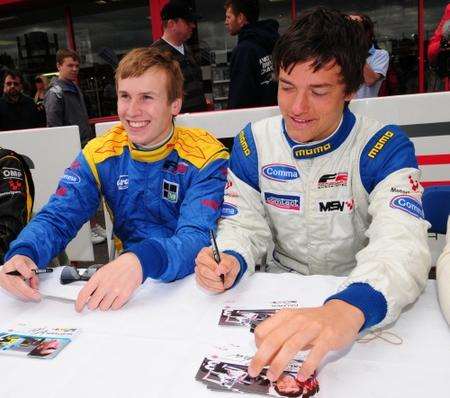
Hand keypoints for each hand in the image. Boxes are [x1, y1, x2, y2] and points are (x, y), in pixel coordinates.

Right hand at [0, 255, 40, 300]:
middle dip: (27, 291)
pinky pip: (11, 291)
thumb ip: (34, 273)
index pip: (20, 265)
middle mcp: (7, 268)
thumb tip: (35, 286)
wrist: (13, 264)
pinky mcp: (2, 283)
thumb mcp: (31, 264)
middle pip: (16, 281)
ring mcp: (3, 276)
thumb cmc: (23, 264)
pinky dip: (20, 295)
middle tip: (36, 296)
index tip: (33, 280)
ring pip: (13, 288)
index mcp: (16, 260)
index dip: (27, 273)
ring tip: (33, 297)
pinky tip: (26, 297)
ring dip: (24, 295)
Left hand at [75, 252, 142, 311]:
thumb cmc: (117, 268)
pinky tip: (116, 297)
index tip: (79, 308)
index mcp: (98, 277)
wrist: (133, 263)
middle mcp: (106, 284)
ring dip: (105, 304)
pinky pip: (115, 307)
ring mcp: (115, 290)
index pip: (83, 294)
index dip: (79, 303)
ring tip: (109, 296)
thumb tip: (86, 297)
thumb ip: (94, 284)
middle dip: (94, 303)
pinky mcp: (124, 294)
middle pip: (92, 304)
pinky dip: (114, 304)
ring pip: (103, 307)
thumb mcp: (102, 272)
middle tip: (98, 300)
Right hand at [195, 247, 239, 291]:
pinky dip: (212, 287)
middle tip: (221, 279)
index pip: (202, 257)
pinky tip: (219, 286)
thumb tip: (220, 269)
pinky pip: (203, 285)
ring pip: (202, 279)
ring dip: (214, 283)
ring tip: (222, 283)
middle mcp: (200, 261)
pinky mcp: (200, 279)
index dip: (210, 264)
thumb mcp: (231, 262)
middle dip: (213, 276)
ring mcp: (199, 271)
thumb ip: (227, 264)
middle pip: (202, 270)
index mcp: (206, 252)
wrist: (229, 271)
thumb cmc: (228, 264)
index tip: (218, 271)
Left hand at [248, 300, 364, 381]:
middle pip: (274, 339)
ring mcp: (313, 328)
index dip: (257, 346)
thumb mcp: (294, 323)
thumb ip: (281, 335)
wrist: (341, 313)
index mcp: (286, 316)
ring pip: (291, 346)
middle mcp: (297, 320)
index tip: (258, 358)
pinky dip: (307, 366)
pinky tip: (301, 376)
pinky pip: (315, 353)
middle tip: (254, 371)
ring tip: (273, 376)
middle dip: (261, 357)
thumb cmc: (314, 320)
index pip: (263, 330)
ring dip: (279, 363)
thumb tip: (266, 355)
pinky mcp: (328, 337)